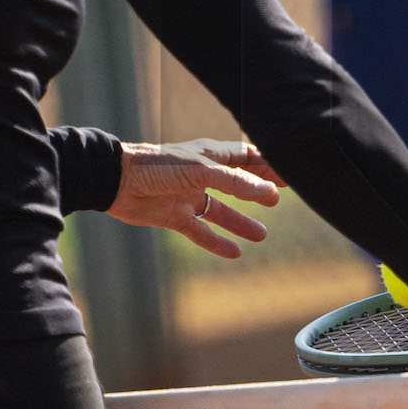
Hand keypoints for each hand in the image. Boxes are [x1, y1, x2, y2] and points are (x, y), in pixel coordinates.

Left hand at [107, 139, 286, 258]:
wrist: (117, 181)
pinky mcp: (174, 216)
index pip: (246, 157)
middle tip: (279, 199)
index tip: (290, 171)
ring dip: (240, 222)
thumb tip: (269, 192)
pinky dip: (217, 241)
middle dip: (258, 190)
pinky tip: (234, 253)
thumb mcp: (203, 170)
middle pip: (237, 183)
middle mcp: (202, 175)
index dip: (268, 164)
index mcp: (210, 155)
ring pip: (221, 211)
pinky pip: (201, 231)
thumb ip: (236, 181)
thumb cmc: (159, 166)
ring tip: (262, 234)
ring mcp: (188, 196)